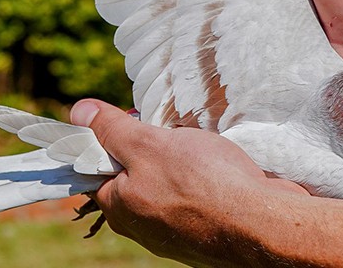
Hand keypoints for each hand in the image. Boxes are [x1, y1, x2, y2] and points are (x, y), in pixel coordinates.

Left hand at [71, 99, 306, 265]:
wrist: (264, 223)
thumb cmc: (203, 185)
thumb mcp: (148, 145)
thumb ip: (113, 130)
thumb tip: (78, 113)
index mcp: (120, 206)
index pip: (95, 167)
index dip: (107, 136)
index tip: (128, 119)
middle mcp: (143, 224)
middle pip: (133, 172)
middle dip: (148, 145)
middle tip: (168, 129)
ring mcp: (175, 228)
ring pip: (166, 180)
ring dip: (178, 157)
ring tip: (197, 145)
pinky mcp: (206, 226)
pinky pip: (194, 191)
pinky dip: (202, 173)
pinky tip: (216, 164)